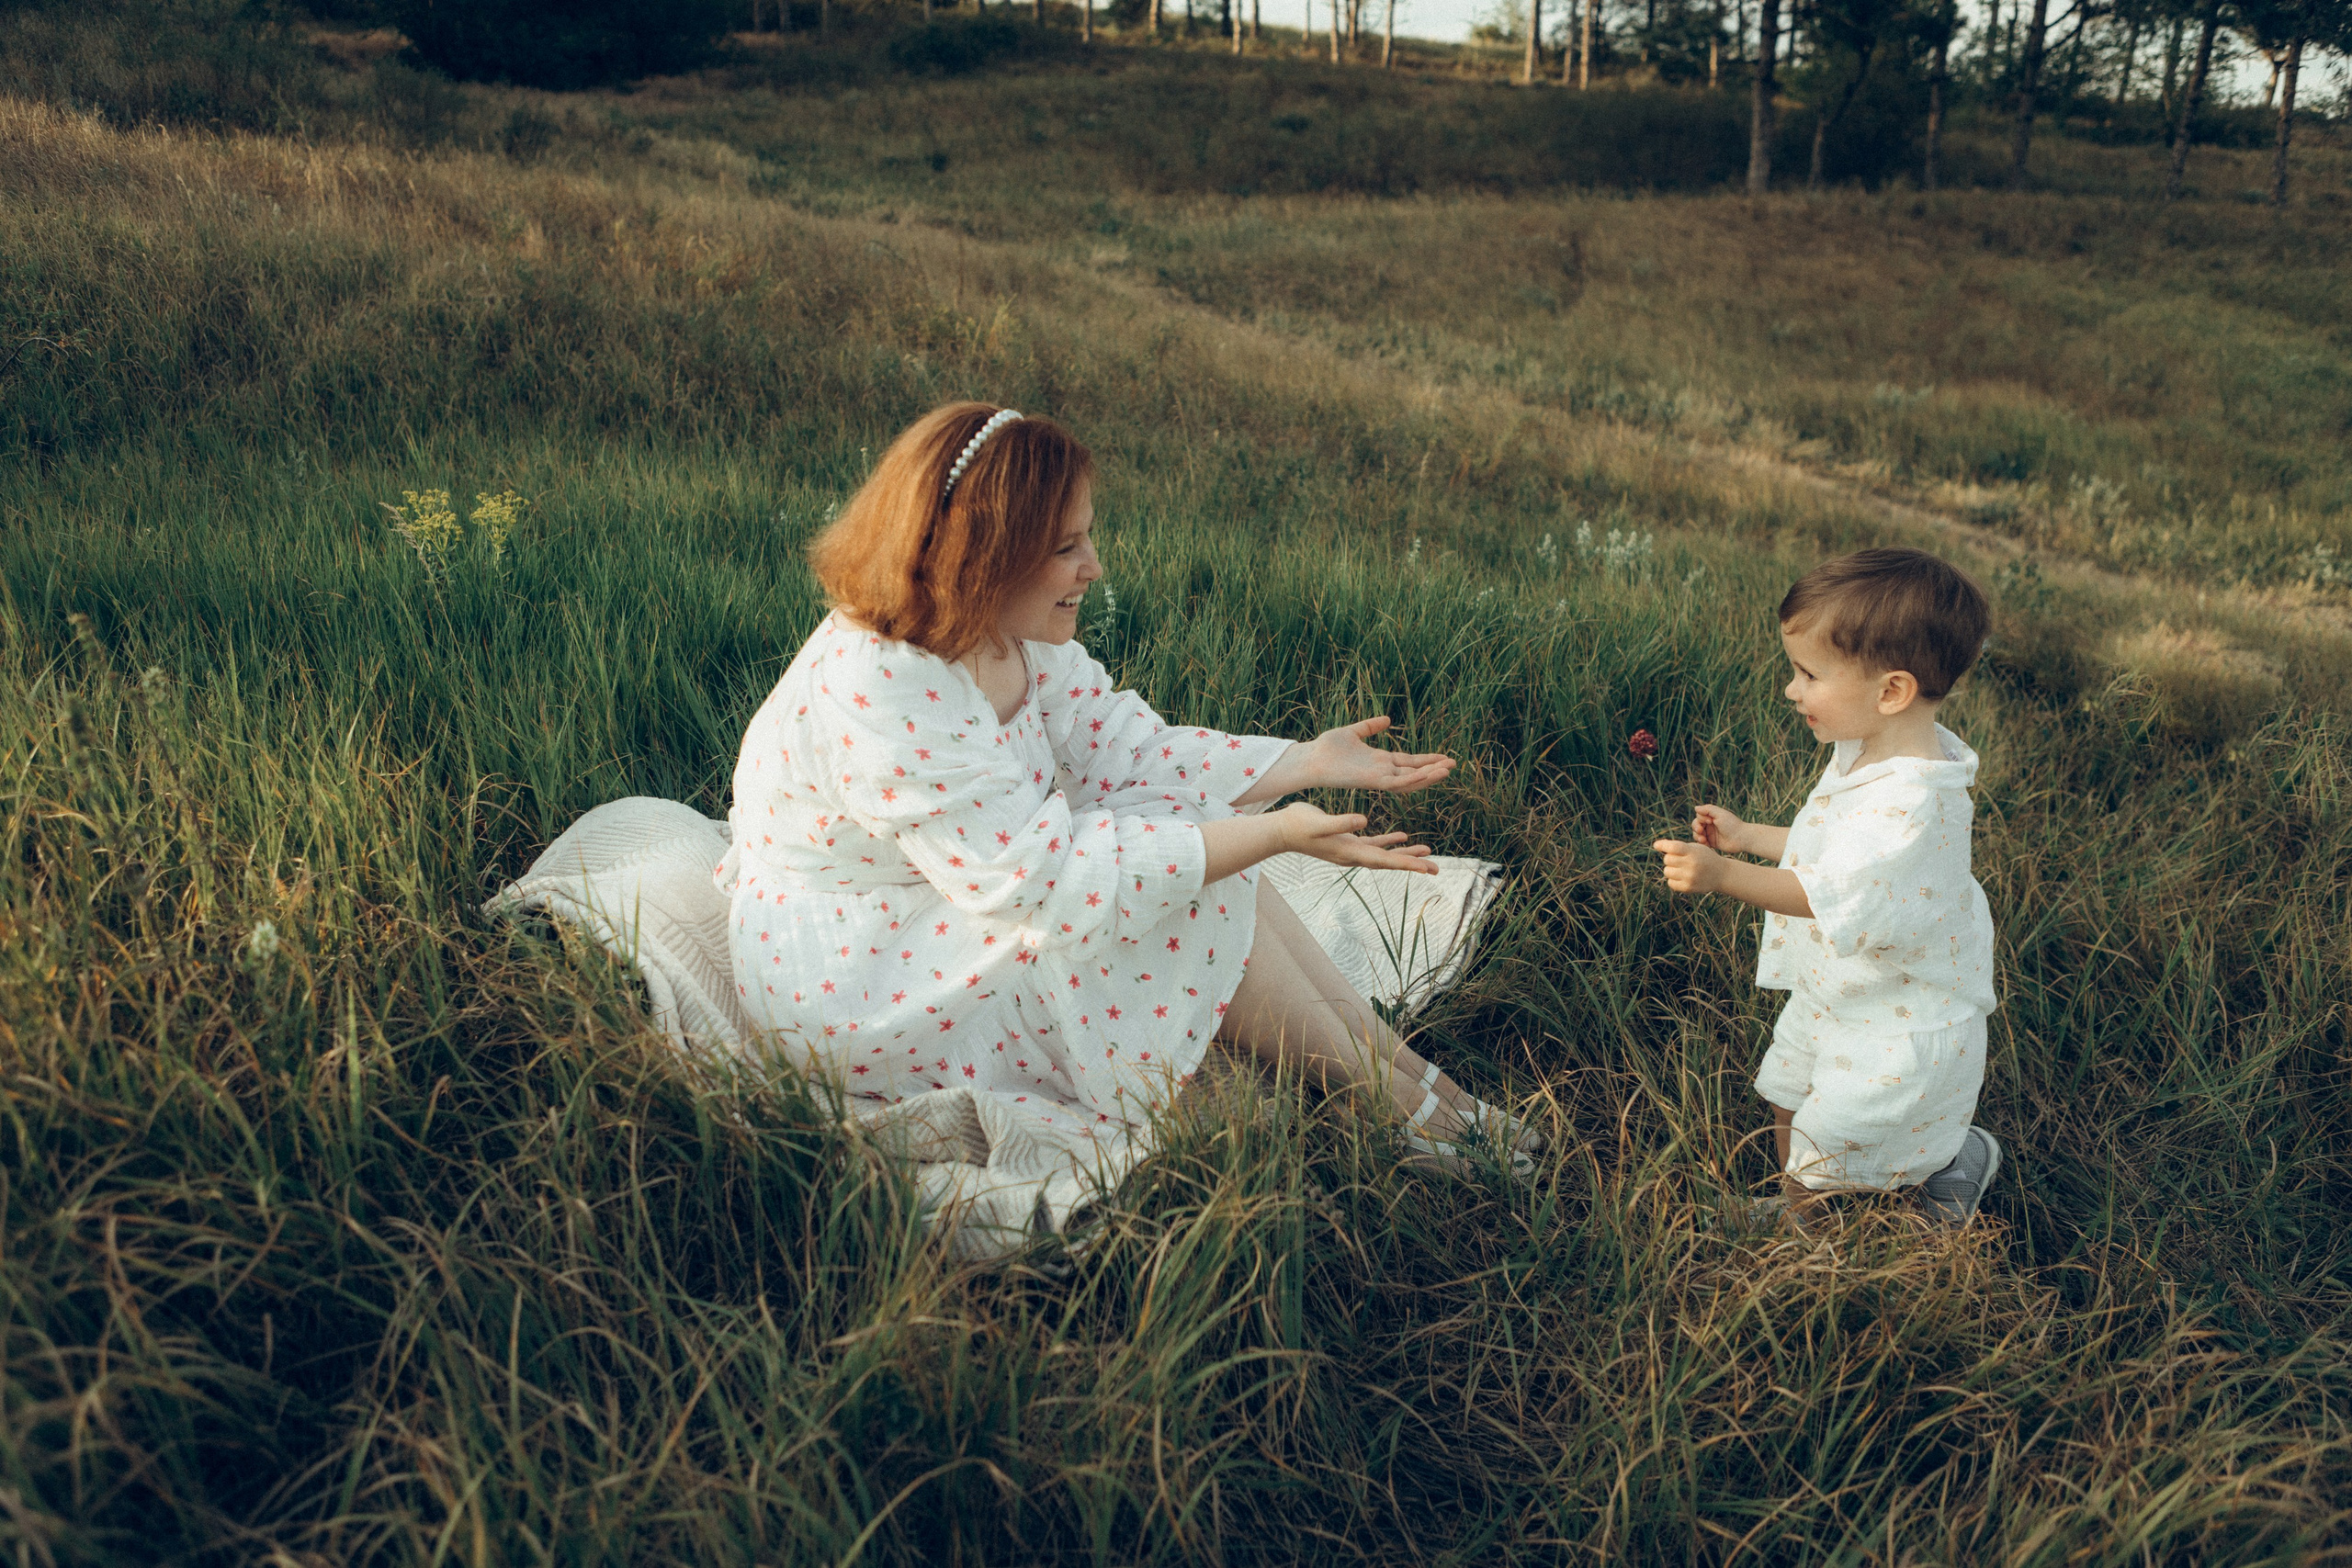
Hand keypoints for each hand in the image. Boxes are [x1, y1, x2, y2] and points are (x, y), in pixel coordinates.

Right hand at [1278, 802, 1437, 874]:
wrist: (1281, 830)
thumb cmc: (1298, 825)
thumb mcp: (1319, 822)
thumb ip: (1341, 822)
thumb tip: (1364, 821)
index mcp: (1350, 852)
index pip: (1384, 861)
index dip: (1406, 864)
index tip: (1427, 868)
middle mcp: (1353, 856)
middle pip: (1390, 863)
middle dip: (1413, 864)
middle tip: (1436, 869)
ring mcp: (1351, 850)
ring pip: (1385, 855)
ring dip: (1406, 855)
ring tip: (1428, 852)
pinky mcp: (1348, 841)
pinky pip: (1374, 844)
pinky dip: (1389, 842)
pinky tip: (1402, 837)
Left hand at [1305, 717, 1454, 795]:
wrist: (1311, 758)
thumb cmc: (1327, 748)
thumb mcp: (1353, 732)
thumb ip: (1370, 726)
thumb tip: (1387, 720)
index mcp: (1379, 761)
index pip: (1409, 762)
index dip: (1427, 760)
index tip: (1445, 757)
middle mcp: (1381, 771)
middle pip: (1414, 772)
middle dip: (1433, 769)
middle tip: (1453, 765)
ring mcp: (1377, 778)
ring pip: (1409, 780)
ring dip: (1428, 776)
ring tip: (1446, 770)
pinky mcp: (1371, 781)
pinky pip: (1395, 784)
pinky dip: (1411, 780)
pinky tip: (1426, 775)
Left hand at [1652, 838, 1725, 895]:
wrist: (1721, 874)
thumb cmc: (1704, 858)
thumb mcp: (1695, 848)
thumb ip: (1678, 846)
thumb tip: (1657, 845)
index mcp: (1693, 852)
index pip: (1674, 847)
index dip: (1663, 845)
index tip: (1656, 845)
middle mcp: (1691, 864)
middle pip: (1667, 859)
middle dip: (1670, 858)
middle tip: (1679, 860)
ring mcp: (1690, 877)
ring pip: (1667, 871)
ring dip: (1671, 870)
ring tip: (1682, 869)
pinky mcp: (1688, 888)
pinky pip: (1670, 883)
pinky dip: (1673, 880)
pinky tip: (1682, 877)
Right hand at [1692, 804, 1745, 854]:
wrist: (1742, 838)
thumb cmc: (1732, 825)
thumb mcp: (1720, 814)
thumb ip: (1708, 809)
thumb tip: (1696, 808)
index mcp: (1712, 817)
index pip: (1699, 816)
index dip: (1701, 819)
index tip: (1710, 821)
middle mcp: (1711, 825)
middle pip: (1696, 825)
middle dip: (1696, 828)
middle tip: (1700, 831)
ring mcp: (1711, 834)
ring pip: (1697, 834)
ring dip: (1697, 836)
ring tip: (1703, 840)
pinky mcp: (1712, 843)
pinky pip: (1702, 843)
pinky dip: (1702, 844)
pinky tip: (1706, 844)